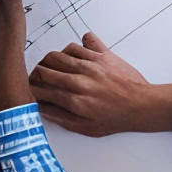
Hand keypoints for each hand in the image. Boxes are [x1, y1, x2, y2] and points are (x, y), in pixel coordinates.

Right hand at [30, 33, 171, 135]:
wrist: (141, 105)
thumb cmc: (116, 118)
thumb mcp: (85, 127)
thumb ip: (61, 118)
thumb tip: (41, 108)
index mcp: (74, 101)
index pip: (39, 90)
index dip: (30, 90)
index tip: (31, 91)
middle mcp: (79, 81)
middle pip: (43, 69)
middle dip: (35, 75)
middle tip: (38, 79)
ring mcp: (90, 65)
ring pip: (56, 55)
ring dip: (49, 62)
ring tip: (52, 68)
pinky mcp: (101, 55)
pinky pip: (77, 44)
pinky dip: (69, 49)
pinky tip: (70, 58)